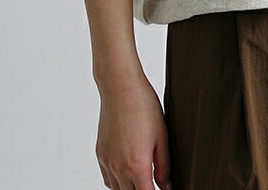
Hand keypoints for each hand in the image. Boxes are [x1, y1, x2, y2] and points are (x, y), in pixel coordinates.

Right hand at [96, 72, 173, 189]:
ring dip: (130, 189)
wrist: (120, 88)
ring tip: (141, 177)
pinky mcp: (100, 155)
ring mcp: (107, 162)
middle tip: (153, 182)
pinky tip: (127, 172)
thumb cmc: (143, 106)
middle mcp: (119, 167)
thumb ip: (164, 166)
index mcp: (137, 165)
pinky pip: (108, 179)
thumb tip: (166, 185)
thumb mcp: (162, 136)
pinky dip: (118, 181)